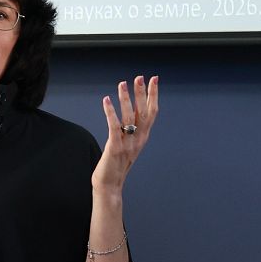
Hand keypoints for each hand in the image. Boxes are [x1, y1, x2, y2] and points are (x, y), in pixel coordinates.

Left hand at [93, 76, 158, 192]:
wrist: (110, 184)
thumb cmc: (118, 162)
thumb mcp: (130, 142)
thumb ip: (133, 127)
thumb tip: (133, 106)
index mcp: (143, 136)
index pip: (152, 112)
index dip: (153, 95)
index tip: (154, 79)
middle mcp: (139, 139)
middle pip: (143, 112)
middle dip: (142, 93)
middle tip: (140, 77)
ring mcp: (128, 144)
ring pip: (129, 117)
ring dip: (125, 99)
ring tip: (122, 84)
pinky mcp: (115, 148)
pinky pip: (114, 127)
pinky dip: (110, 112)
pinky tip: (106, 100)